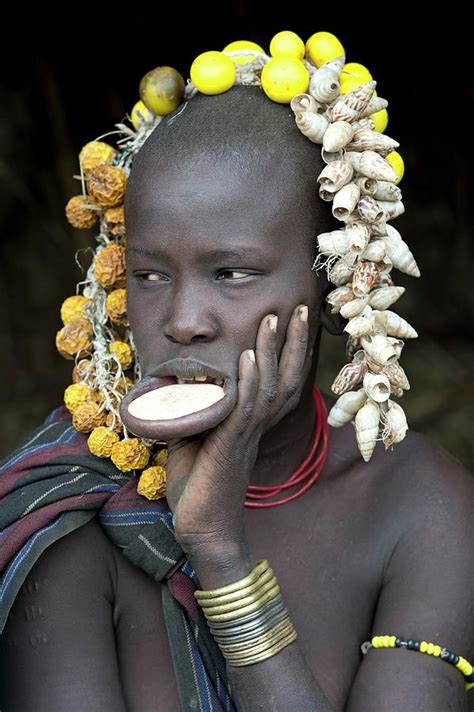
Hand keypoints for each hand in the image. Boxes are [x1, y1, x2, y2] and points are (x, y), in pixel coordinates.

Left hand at [165, 303, 309, 552]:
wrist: (203, 528)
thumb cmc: (199, 485)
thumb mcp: (195, 437)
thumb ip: (196, 409)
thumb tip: (178, 383)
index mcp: (253, 423)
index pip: (279, 380)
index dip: (288, 351)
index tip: (291, 321)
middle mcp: (258, 426)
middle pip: (286, 377)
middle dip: (292, 341)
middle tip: (296, 307)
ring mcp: (248, 435)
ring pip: (270, 386)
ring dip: (272, 351)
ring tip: (274, 318)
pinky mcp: (232, 446)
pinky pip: (246, 409)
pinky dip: (250, 381)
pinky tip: (250, 357)